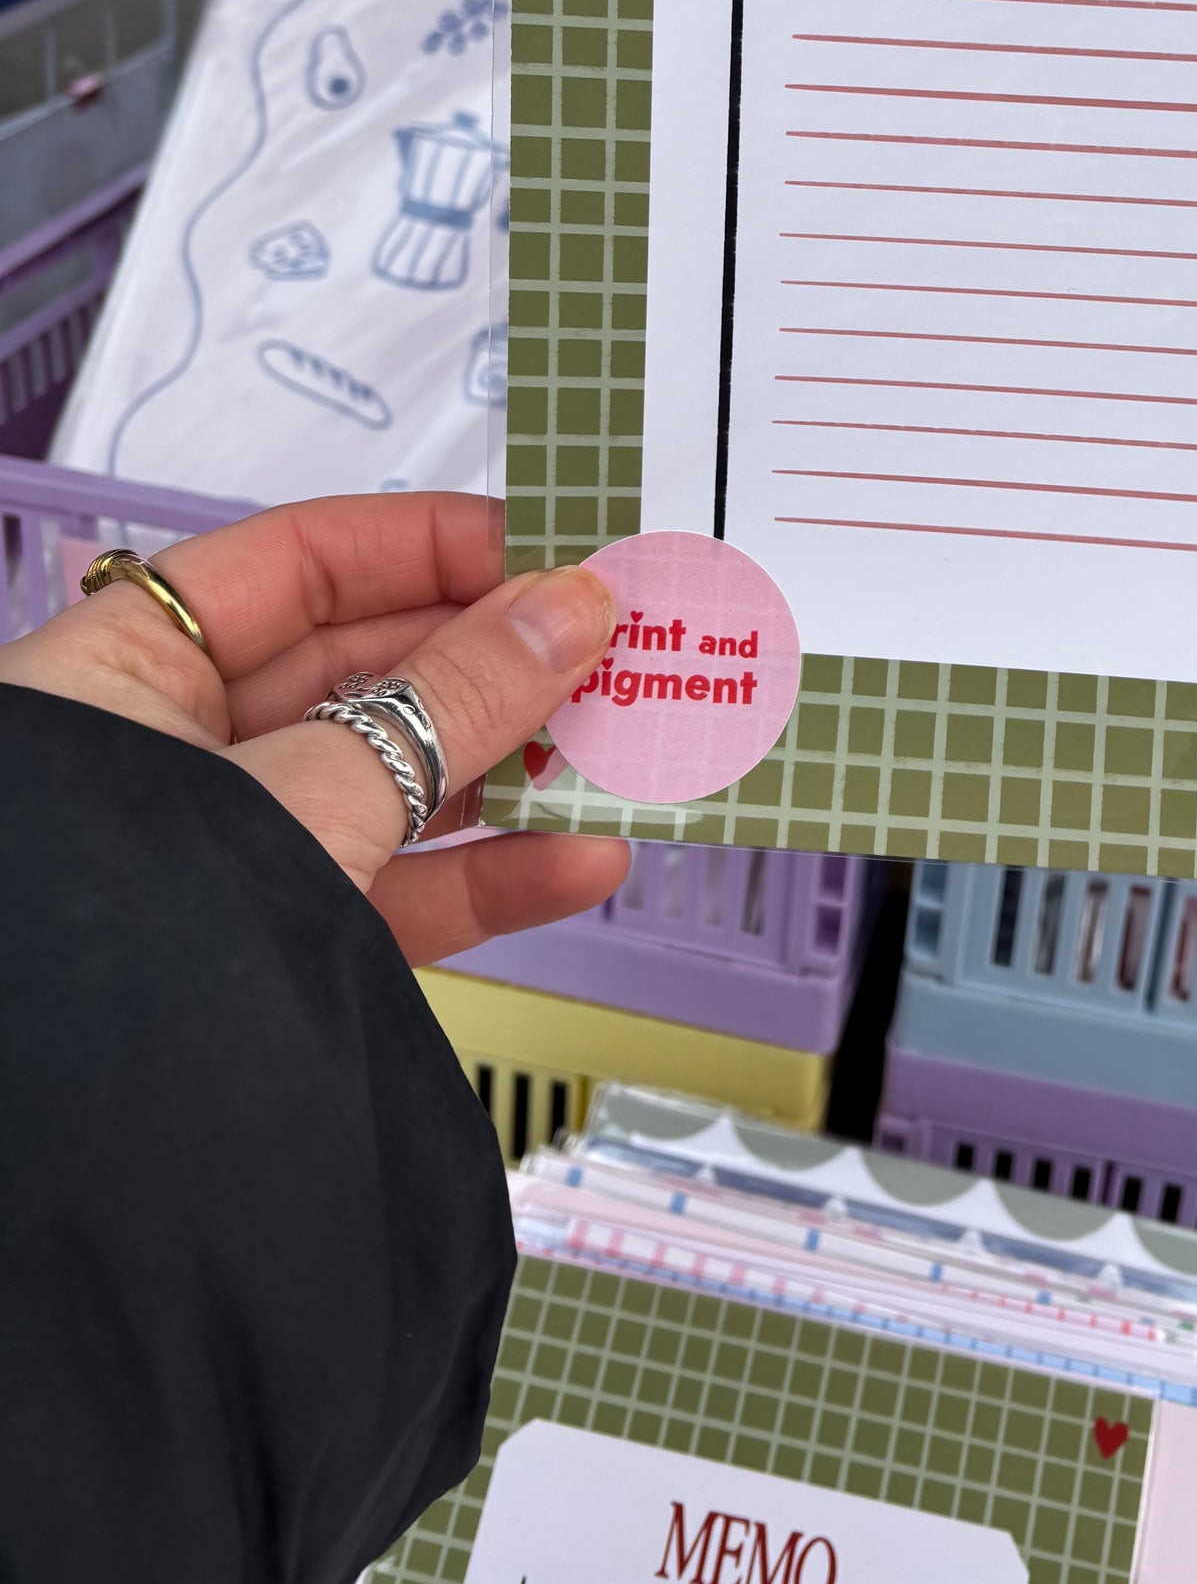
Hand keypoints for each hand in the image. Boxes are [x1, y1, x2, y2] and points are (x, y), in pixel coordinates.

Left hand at [0, 490, 628, 963]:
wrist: (81, 1149)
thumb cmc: (127, 947)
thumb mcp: (313, 789)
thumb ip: (452, 698)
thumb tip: (568, 610)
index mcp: (125, 673)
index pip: (298, 565)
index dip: (427, 547)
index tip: (544, 549)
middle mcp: (170, 754)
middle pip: (361, 668)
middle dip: (496, 660)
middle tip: (609, 646)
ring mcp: (229, 857)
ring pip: (393, 781)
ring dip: (514, 767)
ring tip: (614, 749)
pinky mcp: (278, 949)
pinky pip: (396, 888)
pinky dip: (488, 874)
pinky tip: (578, 861)